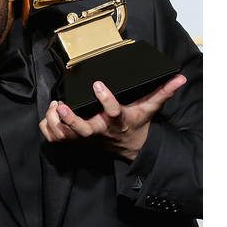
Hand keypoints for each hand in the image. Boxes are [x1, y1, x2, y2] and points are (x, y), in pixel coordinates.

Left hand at [38, 74, 186, 159]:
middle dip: (70, 119)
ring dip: (55, 121)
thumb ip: (162, 92)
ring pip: (65, 134)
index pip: (113, 110)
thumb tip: (178, 79)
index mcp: (117, 120)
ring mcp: (86, 138)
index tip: (98, 84)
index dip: (105, 98)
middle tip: (61, 105)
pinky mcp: (76, 141)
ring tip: (55, 105)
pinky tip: (49, 115)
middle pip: (83, 129)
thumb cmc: (136, 125)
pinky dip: (48, 128)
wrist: (130, 147)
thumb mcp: (149, 108)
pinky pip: (56, 138)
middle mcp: (99, 130)